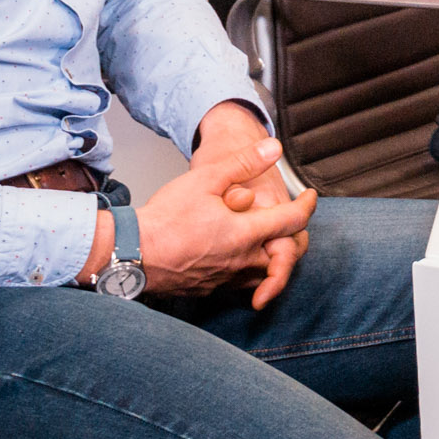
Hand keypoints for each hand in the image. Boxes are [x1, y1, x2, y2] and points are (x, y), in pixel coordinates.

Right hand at [134, 135, 316, 301]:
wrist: (129, 253)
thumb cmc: (164, 219)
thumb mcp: (206, 179)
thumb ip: (243, 163)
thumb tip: (273, 148)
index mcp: (246, 234)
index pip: (293, 221)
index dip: (307, 205)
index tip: (309, 196)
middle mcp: (241, 262)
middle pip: (287, 254)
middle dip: (295, 236)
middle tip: (293, 221)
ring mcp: (225, 280)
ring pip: (265, 273)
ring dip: (273, 257)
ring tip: (271, 240)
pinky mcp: (209, 290)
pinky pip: (241, 284)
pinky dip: (250, 272)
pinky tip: (240, 259)